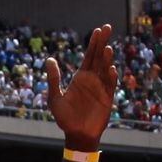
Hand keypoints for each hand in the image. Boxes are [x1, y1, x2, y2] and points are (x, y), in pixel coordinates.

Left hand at [47, 24, 118, 150]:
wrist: (76, 134)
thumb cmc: (65, 117)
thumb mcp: (55, 97)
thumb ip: (54, 79)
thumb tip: (50, 59)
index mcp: (81, 77)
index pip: (89, 56)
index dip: (93, 43)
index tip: (98, 30)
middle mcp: (92, 80)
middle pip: (99, 57)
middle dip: (102, 43)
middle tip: (107, 27)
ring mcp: (101, 88)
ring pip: (105, 69)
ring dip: (106, 59)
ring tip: (107, 48)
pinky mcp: (107, 98)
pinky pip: (110, 86)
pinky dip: (111, 77)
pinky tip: (111, 69)